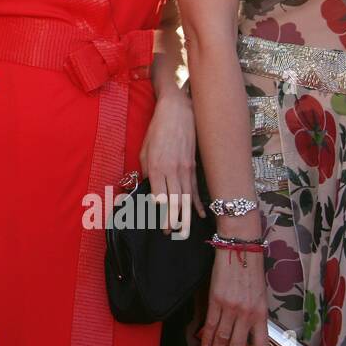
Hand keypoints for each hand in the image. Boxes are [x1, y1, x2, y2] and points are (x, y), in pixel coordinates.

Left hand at [139, 91, 203, 232]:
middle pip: (174, 201)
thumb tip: (148, 187)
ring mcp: (185, 169)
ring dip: (186, 216)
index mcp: (156, 167)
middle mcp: (172, 170)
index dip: (159, 213)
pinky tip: (201, 215)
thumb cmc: (157, 130)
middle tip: (170, 234)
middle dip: (173, 220)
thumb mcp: (144, 149)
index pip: (159, 197)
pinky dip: (199, 203)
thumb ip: (146, 170)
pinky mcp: (194, 166)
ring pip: (187, 198)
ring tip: (184, 231)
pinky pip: (196, 188)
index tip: (158, 225)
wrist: (178, 112)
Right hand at [200, 246, 268, 345]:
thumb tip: (248, 334)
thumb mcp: (261, 297)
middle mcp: (247, 313)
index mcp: (262, 314)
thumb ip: (255, 316)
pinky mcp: (216, 299)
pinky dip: (207, 337)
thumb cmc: (251, 271)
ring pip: (223, 338)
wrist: (240, 249)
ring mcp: (231, 307)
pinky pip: (211, 324)